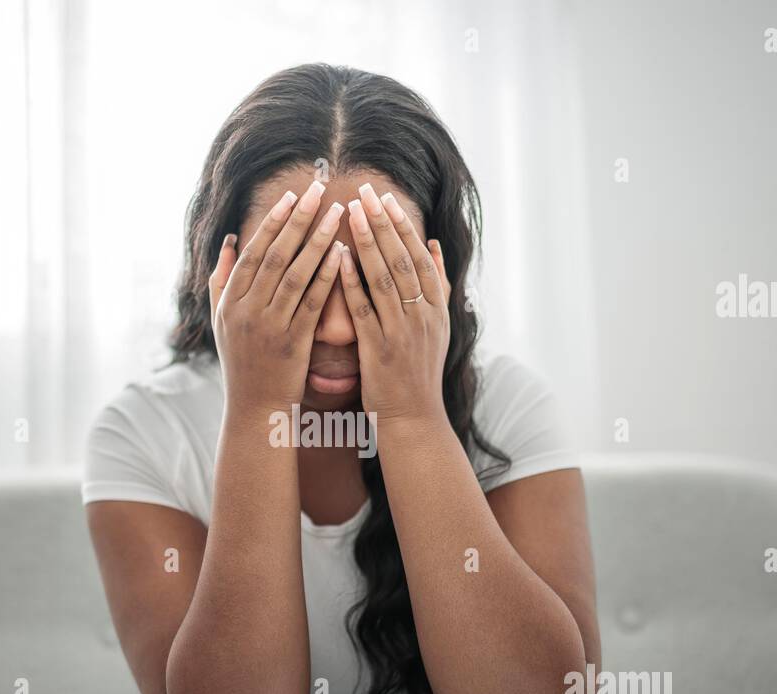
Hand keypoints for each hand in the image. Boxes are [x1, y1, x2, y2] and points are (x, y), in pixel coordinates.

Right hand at [208, 179, 345, 415]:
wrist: (255, 409)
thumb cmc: (242, 364)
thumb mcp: (221, 321)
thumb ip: (222, 281)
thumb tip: (231, 242)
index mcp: (230, 302)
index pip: (253, 252)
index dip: (273, 222)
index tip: (291, 195)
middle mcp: (247, 311)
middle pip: (274, 255)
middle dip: (298, 219)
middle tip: (317, 189)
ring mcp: (269, 327)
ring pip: (295, 274)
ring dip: (317, 240)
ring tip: (337, 212)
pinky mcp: (293, 343)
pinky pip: (312, 303)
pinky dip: (326, 276)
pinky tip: (343, 253)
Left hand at [338, 182, 451, 426]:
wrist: (414, 418)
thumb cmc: (418, 371)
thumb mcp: (438, 326)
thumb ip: (436, 285)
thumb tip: (433, 244)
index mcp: (436, 307)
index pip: (418, 255)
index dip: (400, 224)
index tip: (383, 197)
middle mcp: (422, 315)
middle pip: (401, 259)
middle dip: (381, 222)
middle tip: (363, 191)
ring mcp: (402, 332)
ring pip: (384, 278)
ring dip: (366, 242)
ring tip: (349, 213)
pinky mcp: (379, 349)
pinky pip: (364, 309)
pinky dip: (352, 282)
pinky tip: (338, 258)